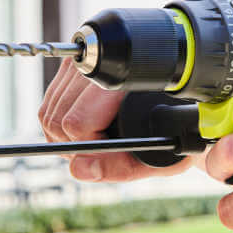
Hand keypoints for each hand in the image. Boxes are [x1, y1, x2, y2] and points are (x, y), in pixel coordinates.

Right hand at [38, 59, 192, 181]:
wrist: (185, 100)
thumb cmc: (174, 128)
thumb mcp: (159, 154)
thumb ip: (118, 166)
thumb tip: (79, 170)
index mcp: (122, 80)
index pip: (77, 123)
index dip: (89, 147)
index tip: (110, 149)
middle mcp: (97, 65)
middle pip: (56, 120)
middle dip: (74, 146)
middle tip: (104, 150)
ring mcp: (81, 62)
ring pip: (47, 114)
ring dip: (65, 138)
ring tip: (98, 142)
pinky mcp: (71, 66)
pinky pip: (48, 107)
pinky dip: (61, 126)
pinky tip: (89, 130)